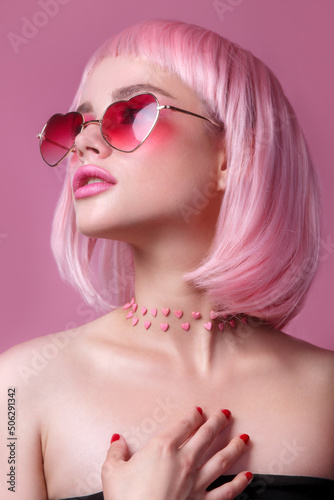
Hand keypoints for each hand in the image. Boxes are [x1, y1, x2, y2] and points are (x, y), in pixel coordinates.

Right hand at [102, 407, 251, 499]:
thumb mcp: (112, 472)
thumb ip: (115, 453)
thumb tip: (117, 441)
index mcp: (162, 449)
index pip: (182, 426)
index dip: (192, 416)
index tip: (199, 411)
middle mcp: (183, 461)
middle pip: (206, 436)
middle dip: (217, 423)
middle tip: (226, 414)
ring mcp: (196, 482)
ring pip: (222, 460)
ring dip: (234, 447)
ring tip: (243, 438)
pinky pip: (227, 491)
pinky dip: (239, 483)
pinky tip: (247, 476)